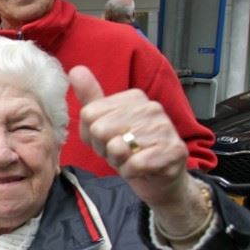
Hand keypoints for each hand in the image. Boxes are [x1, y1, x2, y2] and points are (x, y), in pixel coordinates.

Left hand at [70, 66, 196, 208]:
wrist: (160, 179)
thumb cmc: (130, 150)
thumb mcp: (104, 124)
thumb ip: (91, 99)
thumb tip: (76, 70)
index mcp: (134, 97)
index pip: (88, 114)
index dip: (91, 135)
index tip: (108, 139)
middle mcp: (151, 107)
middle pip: (100, 130)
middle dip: (104, 149)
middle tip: (119, 152)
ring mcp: (165, 128)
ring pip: (117, 148)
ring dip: (118, 162)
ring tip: (131, 159)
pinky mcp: (173, 151)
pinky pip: (135, 164)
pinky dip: (131, 172)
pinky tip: (140, 169)